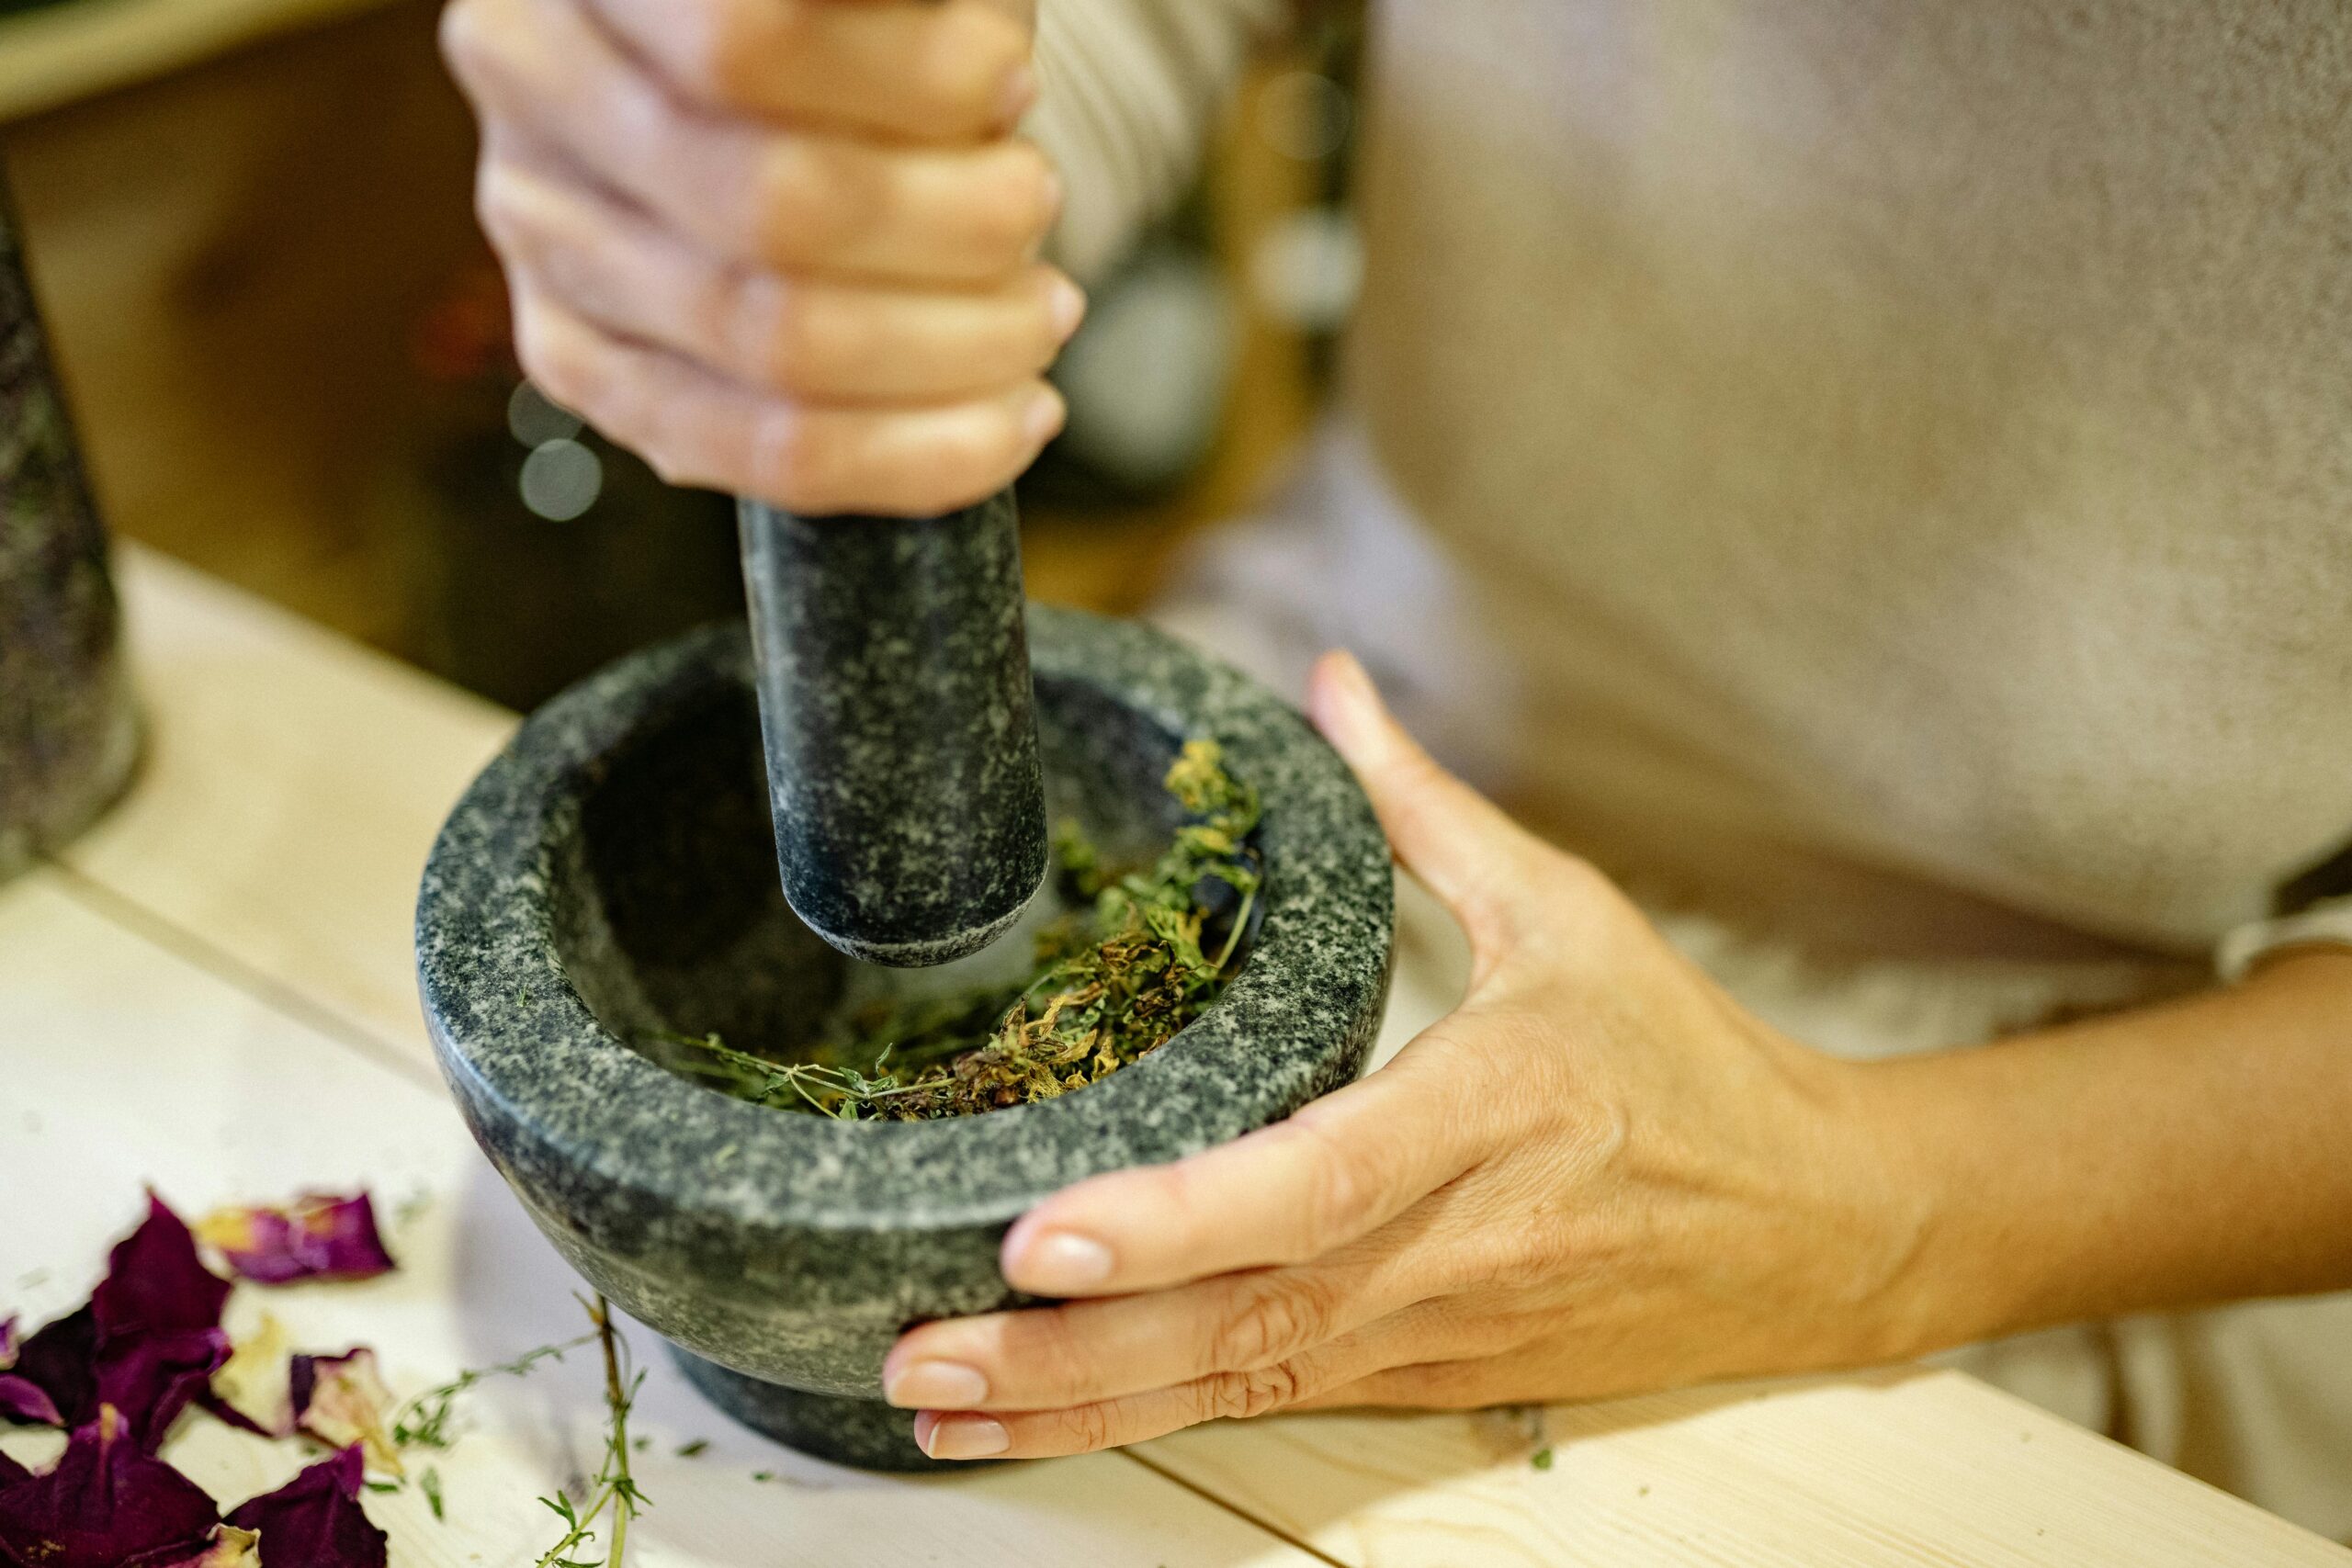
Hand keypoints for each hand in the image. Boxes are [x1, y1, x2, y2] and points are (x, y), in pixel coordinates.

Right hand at [440, 0, 1076, 515]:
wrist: (753, 65)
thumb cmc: (845, 9)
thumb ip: (925, 17)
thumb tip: (990, 79)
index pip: (749, 39)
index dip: (914, 82)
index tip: (1010, 84)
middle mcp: (534, 78)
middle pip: (775, 206)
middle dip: (958, 229)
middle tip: (1035, 206)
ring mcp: (541, 228)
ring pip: (776, 346)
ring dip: (958, 346)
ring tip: (1040, 310)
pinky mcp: (575, 355)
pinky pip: (762, 453)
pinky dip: (917, 456)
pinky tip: (1009, 424)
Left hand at [884, 650, 1939, 1459]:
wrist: (1817, 1228)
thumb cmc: (1685, 1059)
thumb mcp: (1567, 910)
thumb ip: (1425, 806)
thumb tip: (1328, 682)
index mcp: (1487, 1114)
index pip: (1314, 1184)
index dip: (1175, 1222)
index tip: (1041, 1236)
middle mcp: (1449, 1245)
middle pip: (1242, 1317)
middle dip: (1069, 1348)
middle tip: (912, 1346)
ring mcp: (1431, 1330)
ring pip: (1238, 1384)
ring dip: (1078, 1404)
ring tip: (928, 1402)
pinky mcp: (1424, 1377)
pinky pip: (1267, 1404)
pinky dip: (1142, 1419)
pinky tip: (1034, 1423)